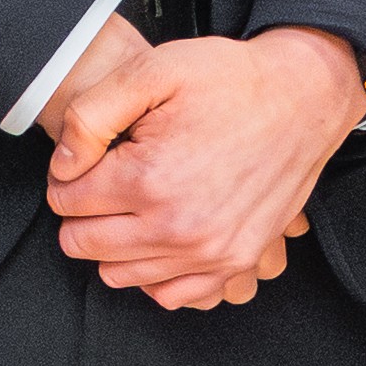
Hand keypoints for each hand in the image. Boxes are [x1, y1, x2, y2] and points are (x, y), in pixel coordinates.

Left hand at [43, 23, 360, 309]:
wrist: (303, 98)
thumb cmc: (231, 80)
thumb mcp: (151, 70)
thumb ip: (90, 116)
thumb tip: (61, 168)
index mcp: (149, 179)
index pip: (65, 201)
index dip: (68, 176)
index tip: (91, 159)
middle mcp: (177, 227)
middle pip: (84, 244)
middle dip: (84, 211)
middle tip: (108, 179)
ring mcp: (209, 253)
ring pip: (118, 274)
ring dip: (116, 241)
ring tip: (138, 201)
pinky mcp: (235, 262)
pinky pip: (169, 295)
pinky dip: (156, 271)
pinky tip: (161, 234)